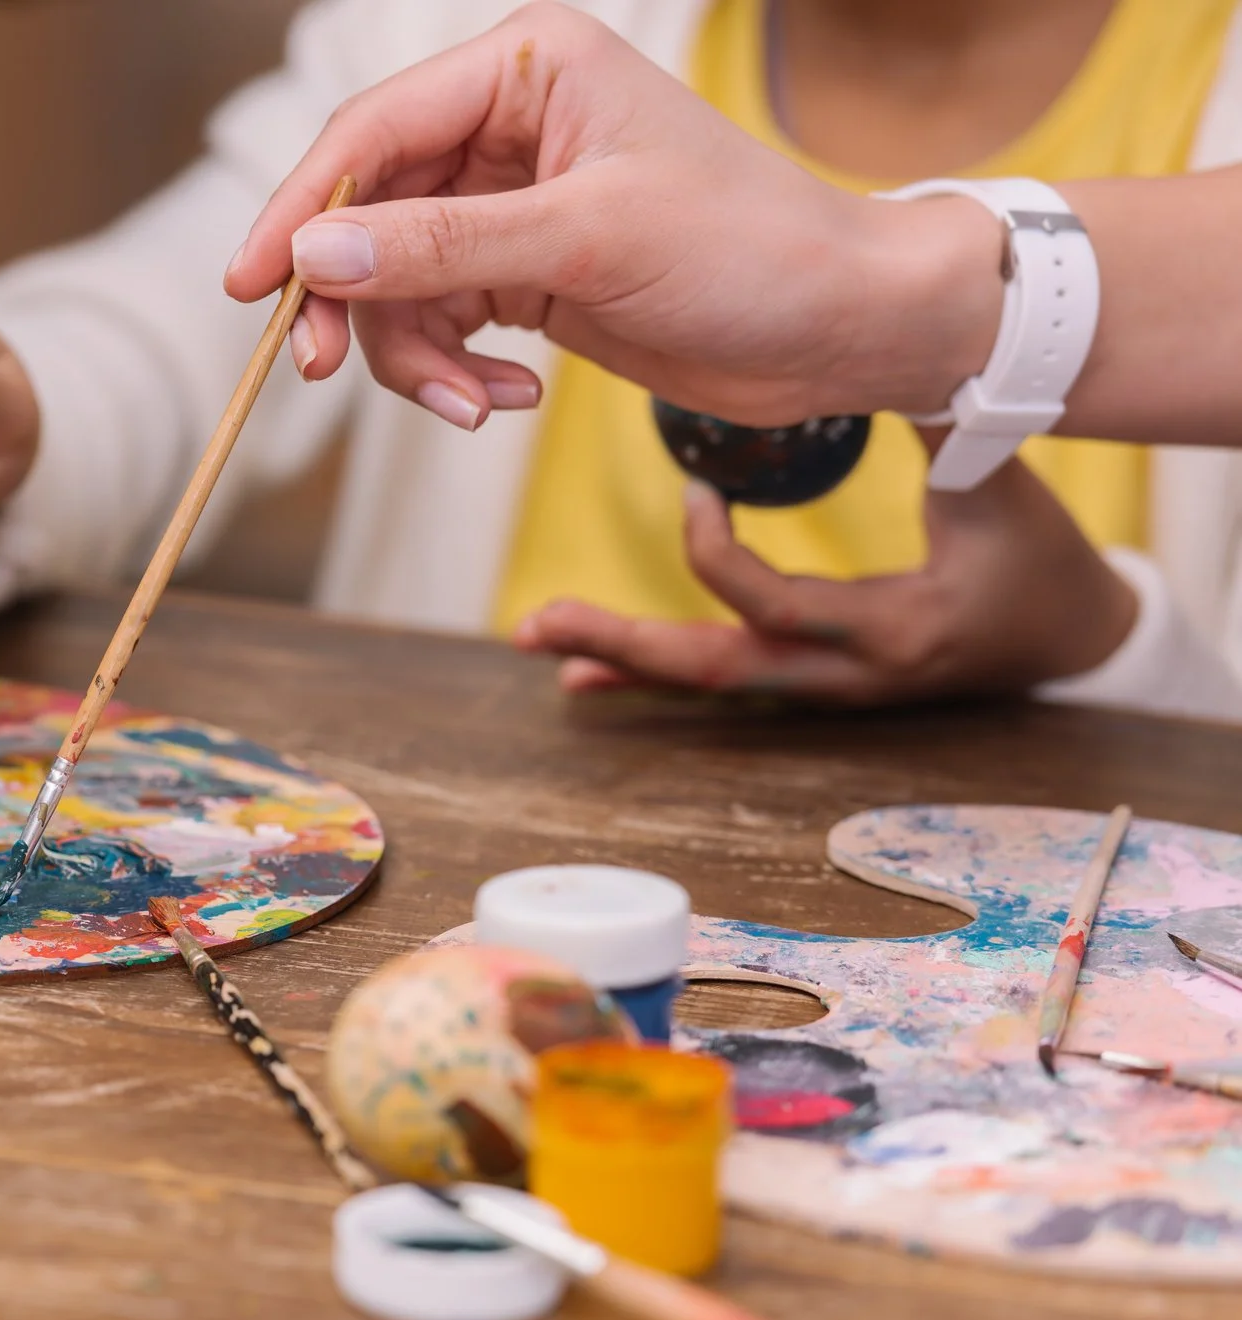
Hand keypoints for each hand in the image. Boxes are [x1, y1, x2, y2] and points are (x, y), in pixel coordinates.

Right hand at [224, 2, 1001, 430]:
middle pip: (366, 214)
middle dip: (352, 301)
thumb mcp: (589, 241)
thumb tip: (316, 259)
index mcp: (528, 68)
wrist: (839, 330)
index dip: (301, 210)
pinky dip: (454, 374)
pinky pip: (435, 327)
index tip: (250, 287)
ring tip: (474, 405)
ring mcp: (509, 206)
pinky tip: (510, 397)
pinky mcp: (519, 277)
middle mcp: (508, 126)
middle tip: (324, 370)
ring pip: (392, 285)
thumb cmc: (749, 251)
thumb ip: (443, 248)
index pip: (372, 131)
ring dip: (415, 358)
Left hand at [511, 452, 1139, 703]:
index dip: (716, 556)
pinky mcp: (811, 688)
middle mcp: (845, 678)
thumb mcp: (997, 488)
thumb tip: (891, 334)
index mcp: (891, 630)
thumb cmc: (1040, 557)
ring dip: (620, 663)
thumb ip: (938, 423)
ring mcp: (825, 693)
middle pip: (717, 669)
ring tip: (539, 640)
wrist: (1073, 641)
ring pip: (709, 685)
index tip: (699, 491)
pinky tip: (582, 677)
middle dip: (625, 645)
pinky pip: (721, 684)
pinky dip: (651, 677)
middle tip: (537, 623)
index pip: (774, 607)